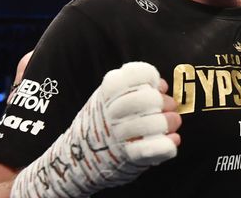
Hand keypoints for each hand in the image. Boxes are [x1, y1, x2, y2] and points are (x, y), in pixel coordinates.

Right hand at [12, 62, 180, 196]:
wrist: (69, 166)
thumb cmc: (91, 128)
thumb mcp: (94, 100)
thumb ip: (115, 83)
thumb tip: (150, 78)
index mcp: (104, 95)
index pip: (135, 74)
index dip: (151, 77)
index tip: (155, 84)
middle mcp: (111, 114)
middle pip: (150, 99)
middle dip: (164, 103)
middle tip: (167, 108)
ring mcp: (119, 137)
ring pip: (158, 123)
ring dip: (170, 123)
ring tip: (171, 125)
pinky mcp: (128, 159)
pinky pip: (157, 148)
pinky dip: (170, 145)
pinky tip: (171, 142)